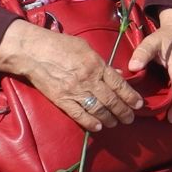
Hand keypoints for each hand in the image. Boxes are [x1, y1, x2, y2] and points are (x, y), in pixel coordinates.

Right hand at [1, 20, 144, 133]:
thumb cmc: (60, 45)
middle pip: (111, 100)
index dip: (130, 96)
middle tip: (130, 118)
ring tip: (116, 123)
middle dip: (123, 111)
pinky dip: (90, 122)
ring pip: (98, 110)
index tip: (138, 104)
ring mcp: (75, 91)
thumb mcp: (85, 48)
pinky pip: (79, 115)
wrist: (33, 51)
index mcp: (96, 65)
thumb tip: (117, 73)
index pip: (119, 84)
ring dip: (110, 119)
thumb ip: (102, 62)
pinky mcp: (61, 100)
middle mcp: (88, 80)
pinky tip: (98, 127)